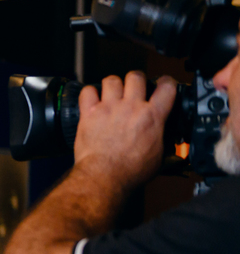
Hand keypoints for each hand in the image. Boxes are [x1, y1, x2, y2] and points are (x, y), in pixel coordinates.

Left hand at [74, 71, 176, 187]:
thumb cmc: (130, 171)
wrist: (105, 176)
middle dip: (135, 80)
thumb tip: (162, 137)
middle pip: (136, 76)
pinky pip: (87, 91)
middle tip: (133, 88)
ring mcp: (109, 108)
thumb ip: (161, 139)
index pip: (167, 87)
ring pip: (111, 80)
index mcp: (152, 116)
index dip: (166, 82)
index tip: (162, 84)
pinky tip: (92, 101)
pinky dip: (89, 93)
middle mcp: (131, 107)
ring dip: (112, 86)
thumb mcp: (158, 156)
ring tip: (112, 95)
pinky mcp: (89, 113)